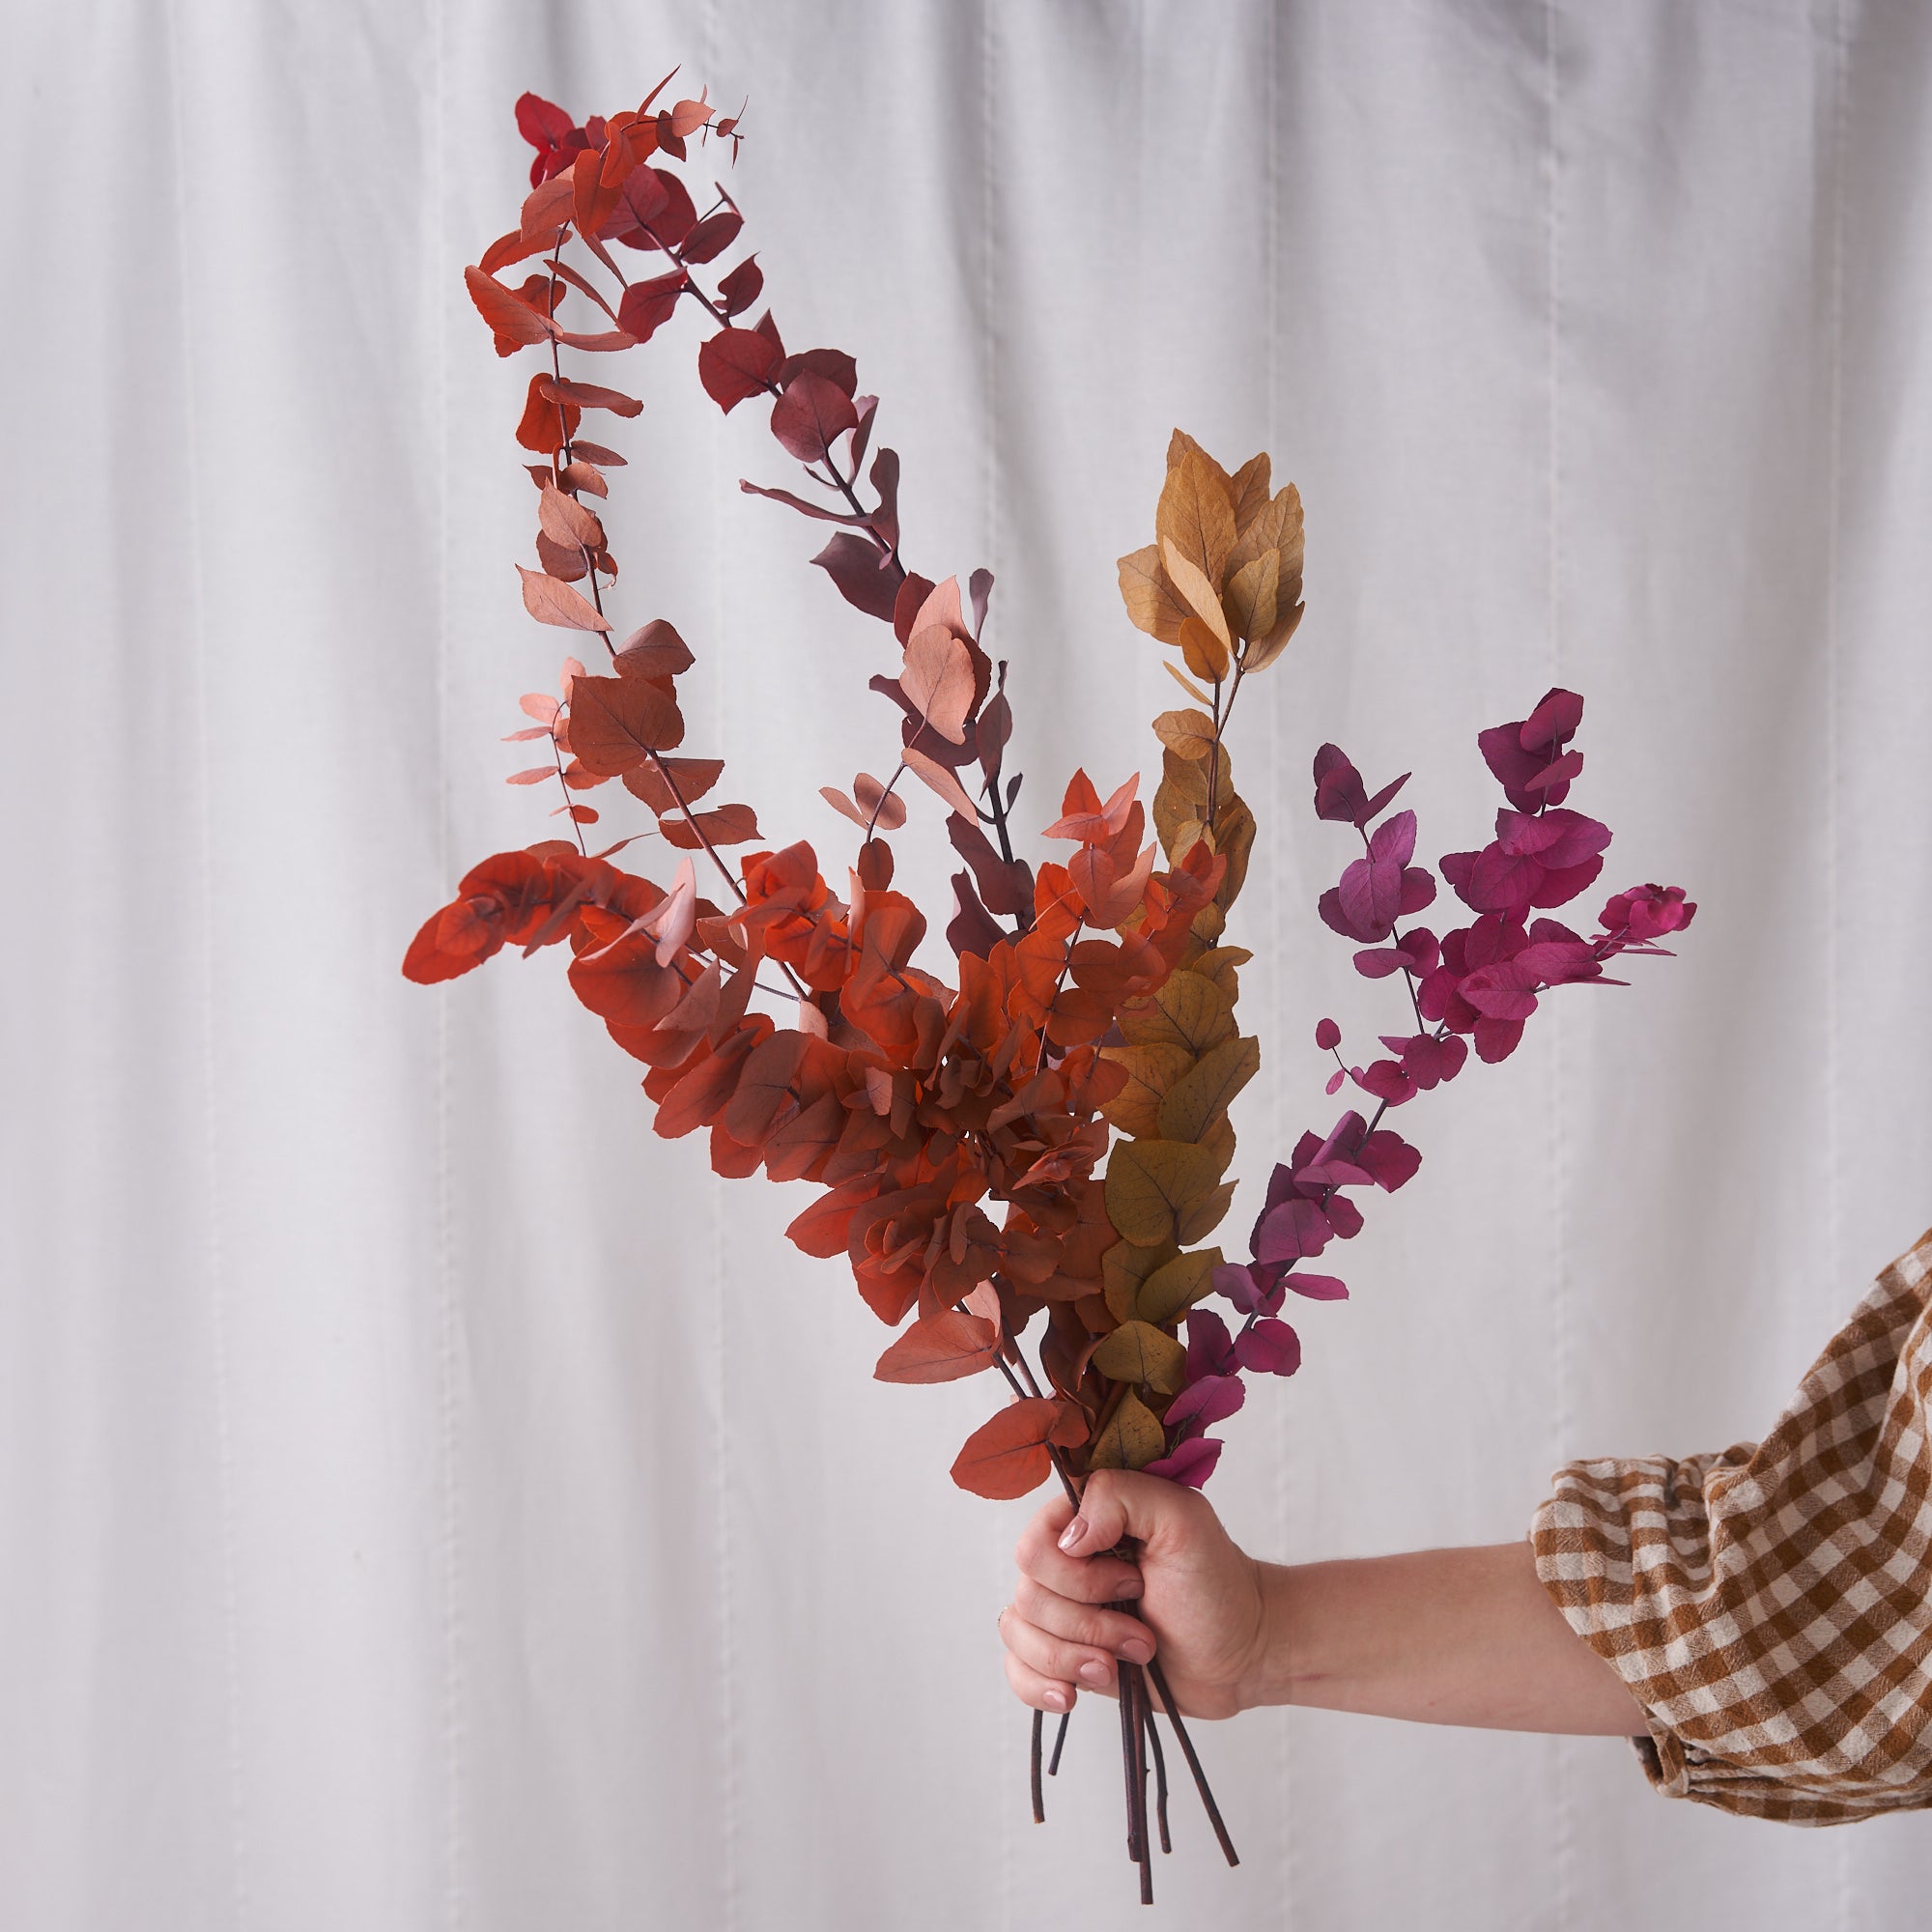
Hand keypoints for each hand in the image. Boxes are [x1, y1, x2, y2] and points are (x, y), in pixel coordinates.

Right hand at [998, 1470, 1266, 1721]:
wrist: (1240, 1653)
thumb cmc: (1217, 1583)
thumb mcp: (1183, 1518)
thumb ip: (1121, 1496)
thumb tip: (1070, 1538)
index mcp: (1085, 1519)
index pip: (1034, 1544)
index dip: (1078, 1575)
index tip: (1133, 1581)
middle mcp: (1065, 1561)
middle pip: (1027, 1596)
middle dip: (1088, 1624)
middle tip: (1141, 1629)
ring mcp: (1062, 1610)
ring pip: (1019, 1634)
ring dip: (1077, 1657)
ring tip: (1128, 1658)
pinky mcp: (1063, 1656)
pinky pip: (1017, 1670)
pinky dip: (1039, 1686)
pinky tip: (1074, 1694)